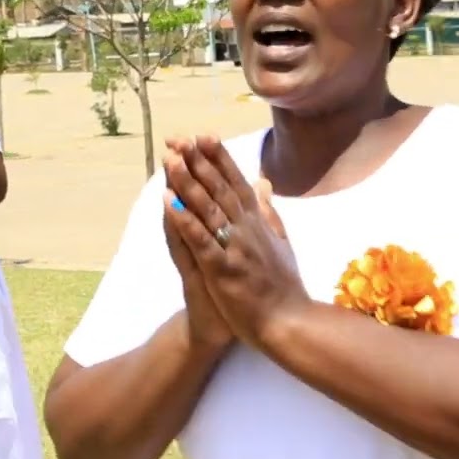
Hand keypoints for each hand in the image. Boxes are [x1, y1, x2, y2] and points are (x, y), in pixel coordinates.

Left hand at [162, 135, 306, 347]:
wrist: (289, 322)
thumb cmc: (283, 286)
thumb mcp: (280, 241)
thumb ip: (269, 211)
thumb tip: (263, 181)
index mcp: (258, 223)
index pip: (237, 183)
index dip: (220, 159)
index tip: (204, 136)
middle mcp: (247, 229)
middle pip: (220, 188)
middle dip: (199, 161)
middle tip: (179, 138)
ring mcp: (236, 248)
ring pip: (208, 208)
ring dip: (187, 182)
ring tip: (169, 159)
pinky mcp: (224, 269)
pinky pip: (201, 240)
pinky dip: (184, 220)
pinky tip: (168, 202)